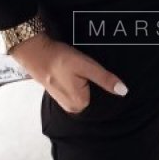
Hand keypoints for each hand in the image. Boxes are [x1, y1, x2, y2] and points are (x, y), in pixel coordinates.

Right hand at [10, 33, 128, 113]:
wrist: (34, 52)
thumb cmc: (59, 58)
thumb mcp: (86, 66)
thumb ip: (105, 79)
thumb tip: (123, 91)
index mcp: (80, 104)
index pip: (102, 98)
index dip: (102, 84)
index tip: (95, 73)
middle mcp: (72, 108)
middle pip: (93, 96)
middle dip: (93, 84)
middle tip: (85, 69)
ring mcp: (64, 102)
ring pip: (84, 92)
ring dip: (85, 82)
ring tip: (78, 71)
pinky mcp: (59, 94)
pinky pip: (75, 90)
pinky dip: (77, 82)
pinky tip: (73, 73)